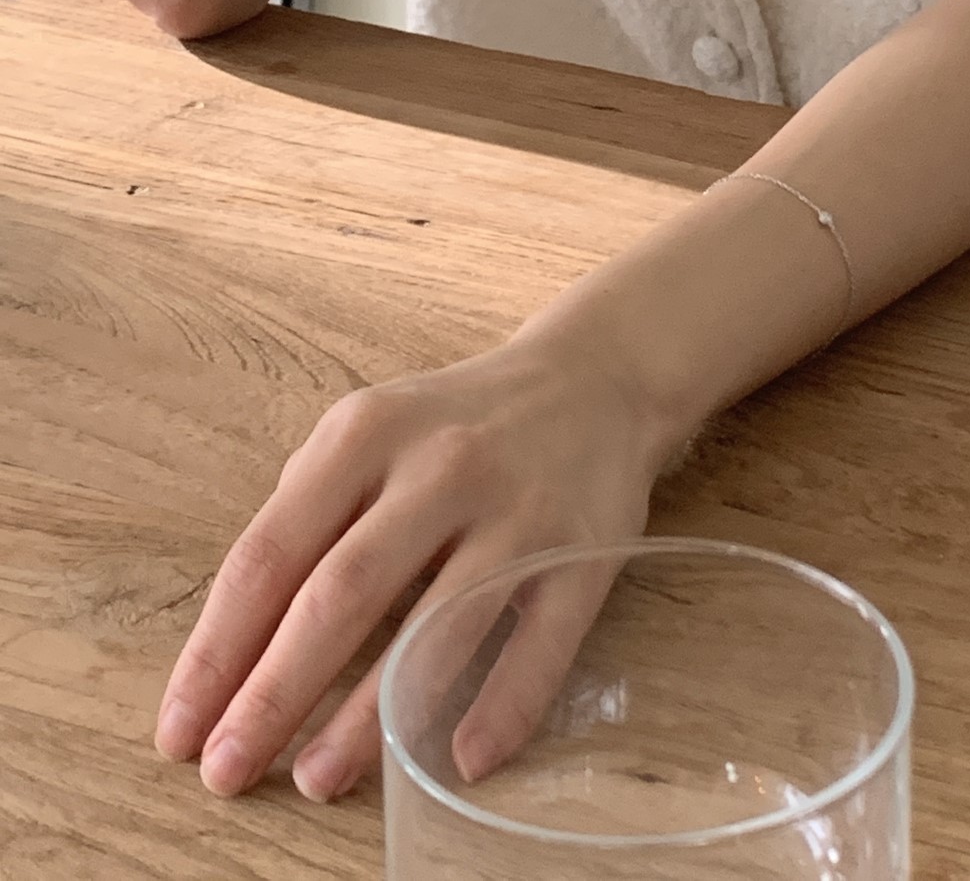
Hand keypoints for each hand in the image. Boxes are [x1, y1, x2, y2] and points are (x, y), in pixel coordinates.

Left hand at [154, 333, 663, 802]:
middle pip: (341, 592)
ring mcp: (518, 512)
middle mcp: (441, 467)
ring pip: (436, 626)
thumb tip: (241, 630)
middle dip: (274, 692)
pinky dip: (500, 711)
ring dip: (370, 717)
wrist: (598, 378)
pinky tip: (455, 763)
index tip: (181, 729)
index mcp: (368, 433)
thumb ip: (307, 505)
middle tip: (227, 769)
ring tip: (316, 781)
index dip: (219, 649)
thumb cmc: (459, 422)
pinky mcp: (584, 552)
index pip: (272, 552)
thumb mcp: (372, 426)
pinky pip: (539, 646)